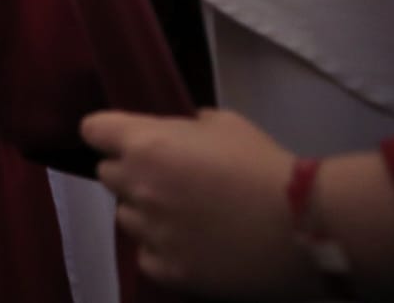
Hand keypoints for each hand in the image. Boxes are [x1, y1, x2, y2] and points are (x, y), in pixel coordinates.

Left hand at [82, 109, 316, 300]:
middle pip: (107, 174)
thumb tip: (180, 133)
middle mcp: (137, 186)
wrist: (300, 224)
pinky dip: (161, 248)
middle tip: (167, 178)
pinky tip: (191, 244)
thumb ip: (187, 127)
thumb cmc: (263, 164)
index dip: (107, 133)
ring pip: (125, 216)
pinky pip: (146, 253)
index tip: (123, 139)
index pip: (93, 130)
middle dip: (130, 172)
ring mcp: (149, 231)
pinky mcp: (167, 269)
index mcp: (146, 144)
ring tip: (183, 214)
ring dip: (144, 212)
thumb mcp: (224, 123)